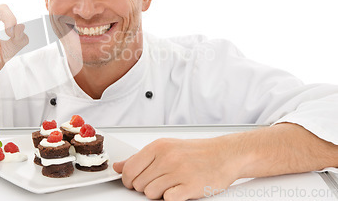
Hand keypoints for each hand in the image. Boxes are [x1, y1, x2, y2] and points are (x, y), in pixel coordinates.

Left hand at [113, 137, 238, 199]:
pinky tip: (179, 190)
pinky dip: (171, 198)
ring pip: (150, 193)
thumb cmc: (196, 152)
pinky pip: (167, 200)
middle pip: (138, 184)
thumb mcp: (166, 148)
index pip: (129, 169)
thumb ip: (140, 158)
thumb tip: (118, 166)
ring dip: (158, 194)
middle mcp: (167, 158)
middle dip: (145, 187)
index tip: (134, 181)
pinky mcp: (190, 187)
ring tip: (170, 186)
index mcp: (158, 147)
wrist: (225, 154)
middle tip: (159, 182)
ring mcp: (178, 172)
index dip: (129, 180)